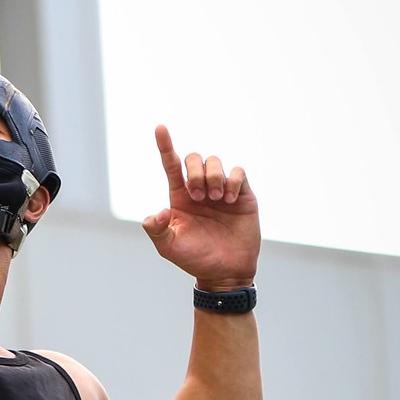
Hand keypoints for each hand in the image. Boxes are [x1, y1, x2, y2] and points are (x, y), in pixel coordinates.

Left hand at [142, 125, 259, 289]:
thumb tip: (159, 211)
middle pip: (194, 158)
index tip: (159, 128)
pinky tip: (230, 200)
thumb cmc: (194, 258)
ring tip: (216, 199)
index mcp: (178, 196)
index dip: (165, 145)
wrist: (224, 271)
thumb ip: (157, 228)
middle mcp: (199, 188)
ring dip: (214, 176)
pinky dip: (233, 181)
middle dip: (195, 171)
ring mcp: (221, 190)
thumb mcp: (168, 246)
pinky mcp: (242, 195)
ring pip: (215, 161)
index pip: (171, 164)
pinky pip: (238, 172)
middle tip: (199, 196)